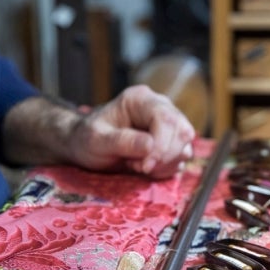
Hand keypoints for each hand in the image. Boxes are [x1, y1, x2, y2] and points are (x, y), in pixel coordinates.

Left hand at [69, 85, 194, 178]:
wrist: (85, 146)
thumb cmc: (86, 138)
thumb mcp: (95, 140)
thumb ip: (121, 141)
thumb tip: (150, 145)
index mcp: (140, 100)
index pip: (166, 118)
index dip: (161, 145)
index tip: (145, 166)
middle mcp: (159, 108)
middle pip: (182, 131)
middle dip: (164, 157)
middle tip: (139, 167)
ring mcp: (168, 126)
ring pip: (185, 147)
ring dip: (164, 164)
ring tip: (138, 166)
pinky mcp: (171, 143)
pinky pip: (180, 159)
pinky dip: (165, 170)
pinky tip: (144, 168)